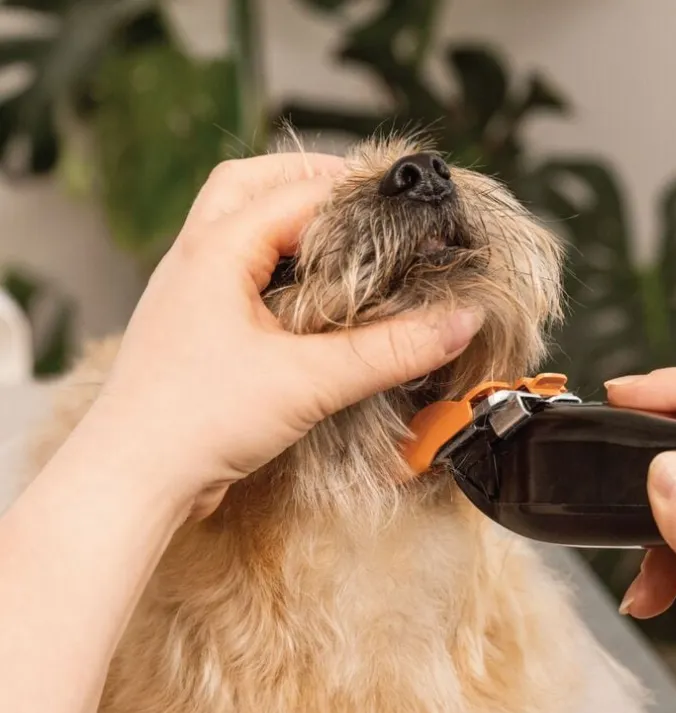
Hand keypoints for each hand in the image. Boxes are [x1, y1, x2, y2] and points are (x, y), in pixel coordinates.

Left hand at [84, 154, 482, 518]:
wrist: (133, 481)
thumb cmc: (197, 423)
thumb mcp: (309, 381)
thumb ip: (389, 351)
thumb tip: (458, 323)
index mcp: (215, 250)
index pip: (297, 191)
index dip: (356, 190)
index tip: (407, 203)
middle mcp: (196, 260)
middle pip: (251, 186)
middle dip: (310, 182)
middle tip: (365, 199)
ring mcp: (191, 295)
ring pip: (239, 230)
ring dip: (289, 225)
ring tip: (343, 242)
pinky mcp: (196, 330)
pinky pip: (238, 276)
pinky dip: (276, 270)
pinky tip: (309, 299)